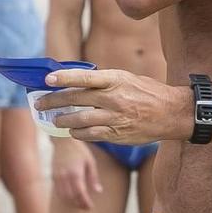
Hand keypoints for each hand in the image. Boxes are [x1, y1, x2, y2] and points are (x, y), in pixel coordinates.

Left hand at [40, 69, 189, 145]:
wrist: (172, 113)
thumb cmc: (147, 92)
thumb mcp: (127, 78)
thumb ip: (104, 81)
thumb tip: (76, 82)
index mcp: (116, 80)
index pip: (84, 77)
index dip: (63, 78)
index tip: (47, 79)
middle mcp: (114, 98)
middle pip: (75, 99)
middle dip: (53, 102)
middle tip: (39, 104)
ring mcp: (115, 118)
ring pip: (79, 120)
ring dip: (62, 120)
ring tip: (54, 120)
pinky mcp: (117, 134)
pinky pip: (90, 135)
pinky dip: (78, 133)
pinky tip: (73, 131)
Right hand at [52, 138, 101, 209]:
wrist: (63, 140)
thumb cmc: (79, 150)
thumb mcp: (90, 162)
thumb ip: (93, 178)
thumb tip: (98, 191)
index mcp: (75, 173)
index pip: (80, 194)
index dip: (85, 203)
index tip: (90, 207)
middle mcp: (65, 177)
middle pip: (71, 197)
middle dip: (78, 204)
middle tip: (85, 207)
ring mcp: (57, 177)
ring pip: (63, 196)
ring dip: (71, 202)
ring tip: (79, 203)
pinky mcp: (53, 176)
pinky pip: (58, 191)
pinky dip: (64, 197)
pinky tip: (71, 197)